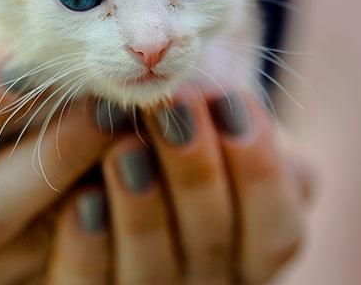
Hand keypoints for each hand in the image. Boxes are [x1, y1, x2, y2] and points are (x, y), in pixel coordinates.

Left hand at [46, 90, 313, 283]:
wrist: (115, 167)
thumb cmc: (183, 132)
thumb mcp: (220, 125)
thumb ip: (229, 119)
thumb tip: (217, 94)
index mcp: (258, 244)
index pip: (278, 228)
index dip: (258, 168)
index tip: (228, 99)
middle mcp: (211, 278)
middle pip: (212, 240)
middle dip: (194, 169)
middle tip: (171, 105)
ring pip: (152, 268)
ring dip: (141, 206)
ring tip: (125, 146)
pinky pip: (89, 281)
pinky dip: (89, 242)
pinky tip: (83, 197)